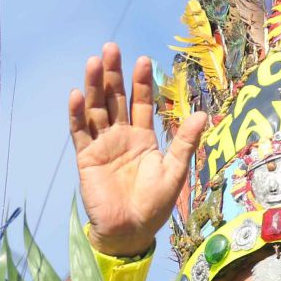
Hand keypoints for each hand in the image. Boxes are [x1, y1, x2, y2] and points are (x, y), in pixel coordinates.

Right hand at [67, 42, 208, 257]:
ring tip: (94, 62)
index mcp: (143, 139)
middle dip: (113, 74)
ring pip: (96, 109)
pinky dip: (77, 114)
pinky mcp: (86, 158)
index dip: (141, 82)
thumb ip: (185, 142)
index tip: (143, 60)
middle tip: (111, 48)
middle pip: (115, 99)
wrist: (130, 232)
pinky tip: (77, 94)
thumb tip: (204, 114)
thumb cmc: (155, 206)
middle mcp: (121, 137)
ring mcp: (102, 146)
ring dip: (94, 86)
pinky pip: (80, 132)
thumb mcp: (175, 172)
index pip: (141, 103)